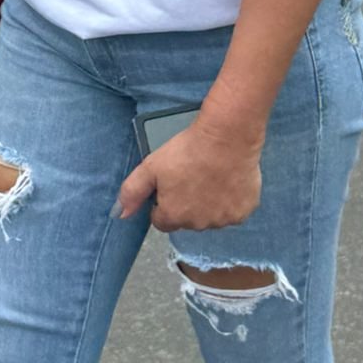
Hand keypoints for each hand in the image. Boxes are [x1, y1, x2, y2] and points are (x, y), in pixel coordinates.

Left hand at [115, 115, 262, 232]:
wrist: (226, 138)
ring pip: (211, 215)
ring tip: (208, 174)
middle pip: (187, 219)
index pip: (161, 220)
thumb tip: (118, 214)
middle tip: (190, 175)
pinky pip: (233, 210)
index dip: (162, 202)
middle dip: (186, 203)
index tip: (170, 184)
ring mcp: (223, 220)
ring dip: (208, 202)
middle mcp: (199, 225)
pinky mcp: (244, 211)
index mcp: (174, 216)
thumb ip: (132, 192)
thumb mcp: (150, 166)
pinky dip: (229, 199)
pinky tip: (226, 178)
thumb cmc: (187, 150)